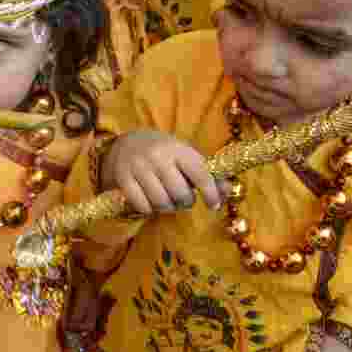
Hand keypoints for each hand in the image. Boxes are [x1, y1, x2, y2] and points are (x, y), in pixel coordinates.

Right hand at [103, 130, 226, 214]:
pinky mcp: (123, 178)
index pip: (200, 174)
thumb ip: (207, 174)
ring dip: (167, 208)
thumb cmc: (163, 153)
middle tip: (183, 200)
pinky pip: (141, 205)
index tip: (214, 206)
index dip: (210, 193)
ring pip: (161, 202)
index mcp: (178, 148)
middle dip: (185, 202)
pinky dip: (149, 210)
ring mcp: (139, 166)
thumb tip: (228, 190)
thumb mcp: (185, 156)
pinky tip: (150, 203)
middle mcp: (158, 156)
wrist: (126, 142)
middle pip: (180, 193)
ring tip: (167, 201)